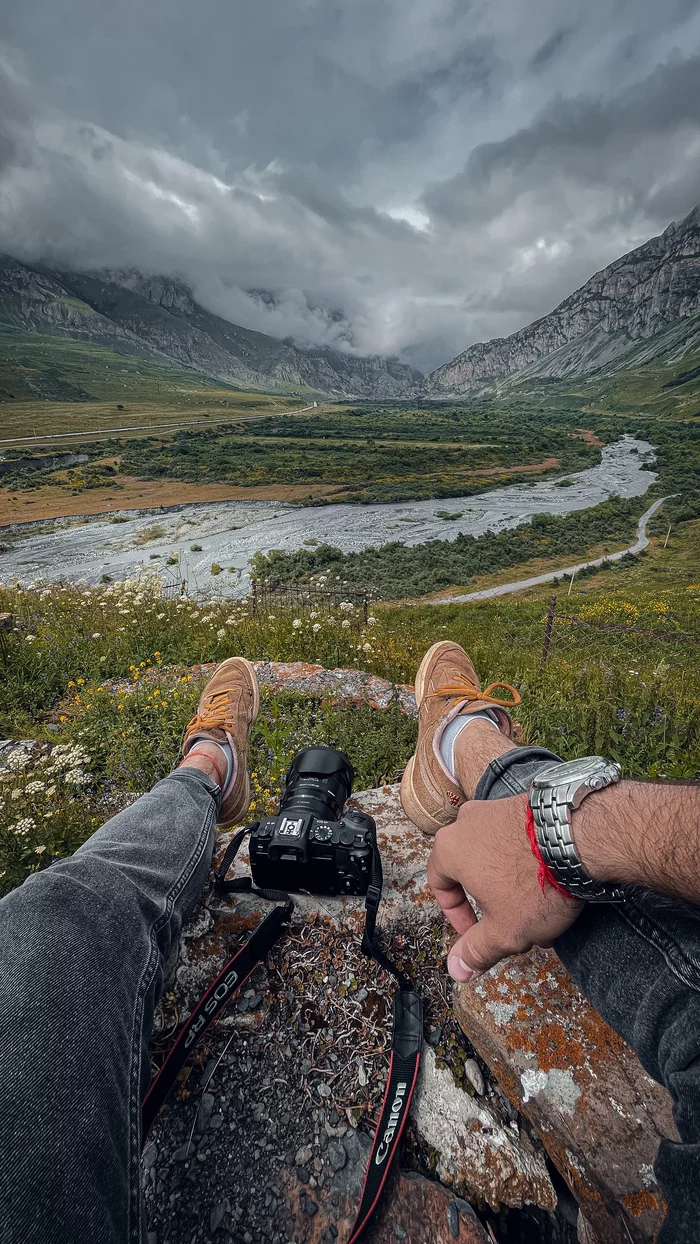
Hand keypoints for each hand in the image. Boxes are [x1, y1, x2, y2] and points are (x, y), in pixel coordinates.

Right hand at [427, 792, 583, 981]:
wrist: (580, 838)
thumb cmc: (535, 882)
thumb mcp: (503, 930)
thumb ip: (476, 950)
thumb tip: (456, 969)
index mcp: (450, 848)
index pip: (440, 885)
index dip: (457, 917)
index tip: (476, 933)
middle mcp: (469, 821)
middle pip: (472, 872)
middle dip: (494, 907)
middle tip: (514, 929)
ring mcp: (499, 809)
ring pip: (499, 859)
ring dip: (514, 891)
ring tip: (542, 916)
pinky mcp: (527, 805)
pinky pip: (520, 842)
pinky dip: (529, 867)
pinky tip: (554, 890)